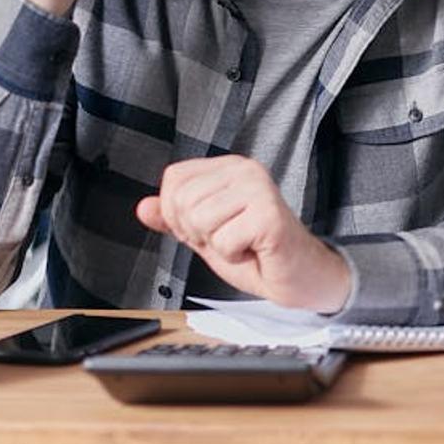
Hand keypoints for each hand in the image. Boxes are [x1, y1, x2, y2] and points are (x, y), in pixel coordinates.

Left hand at [134, 155, 350, 312]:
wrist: (299, 276)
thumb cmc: (258, 252)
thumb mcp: (206, 234)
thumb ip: (174, 219)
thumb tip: (143, 208)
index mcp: (229, 167)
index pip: (174, 180)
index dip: (179, 214)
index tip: (211, 227)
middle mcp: (246, 170)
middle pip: (182, 200)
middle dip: (197, 232)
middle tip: (229, 238)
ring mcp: (259, 189)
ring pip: (199, 219)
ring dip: (217, 245)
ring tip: (242, 243)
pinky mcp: (269, 215)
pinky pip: (222, 240)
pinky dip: (233, 256)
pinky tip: (253, 251)